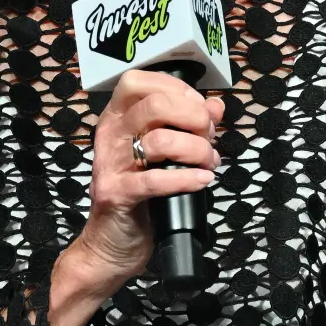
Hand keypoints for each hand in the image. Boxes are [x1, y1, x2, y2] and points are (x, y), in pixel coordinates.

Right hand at [67, 70, 222, 294]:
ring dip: (195, 150)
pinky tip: (202, 180)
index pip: (140, 81)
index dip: (176, 89)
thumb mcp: (163, 155)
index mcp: (117, 119)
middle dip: (192, 118)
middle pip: (154, 105)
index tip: (199, 109)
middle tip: (207, 137)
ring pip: (159, 141)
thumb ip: (187, 126)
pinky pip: (155, 180)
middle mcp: (110, 135)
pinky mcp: (117, 194)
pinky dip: (186, 179)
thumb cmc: (139, 195)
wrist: (111, 245)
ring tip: (209, 163)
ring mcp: (111, 164)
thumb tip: (215, 106)